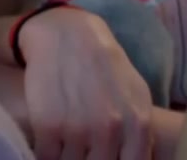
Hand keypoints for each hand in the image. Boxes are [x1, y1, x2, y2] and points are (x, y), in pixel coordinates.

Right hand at [18, 7, 153, 159]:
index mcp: (138, 123)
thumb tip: (140, 158)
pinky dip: (49, 155)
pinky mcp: (48, 127)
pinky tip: (54, 143)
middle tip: (88, 152)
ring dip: (70, 159)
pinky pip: (46, 159)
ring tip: (71, 146)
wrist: (70, 38)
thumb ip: (140, 131)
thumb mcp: (137, 95)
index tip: (111, 159)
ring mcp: (79, 129)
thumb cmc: (108, 67)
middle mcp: (110, 129)